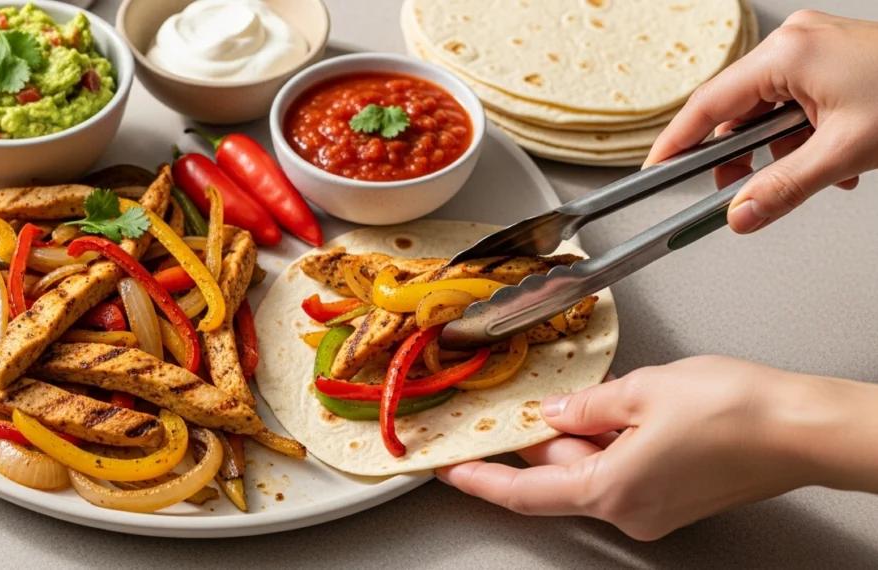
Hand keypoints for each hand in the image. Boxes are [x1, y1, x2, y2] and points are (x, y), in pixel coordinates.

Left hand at [437, 355, 877, 539]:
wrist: (803, 429)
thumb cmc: (736, 410)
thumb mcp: (641, 390)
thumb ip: (586, 404)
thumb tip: (555, 411)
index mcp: (611, 489)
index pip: (526, 492)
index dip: (482, 480)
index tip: (452, 471)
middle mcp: (631, 510)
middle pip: (560, 478)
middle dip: (538, 440)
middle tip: (517, 406)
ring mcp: (656, 509)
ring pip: (592, 471)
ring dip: (577, 436)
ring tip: (577, 393)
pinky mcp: (676, 498)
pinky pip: (622, 470)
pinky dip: (608, 441)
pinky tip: (613, 408)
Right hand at [645, 11, 877, 233]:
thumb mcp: (845, 153)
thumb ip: (783, 189)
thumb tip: (740, 215)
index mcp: (786, 55)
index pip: (707, 105)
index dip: (677, 143)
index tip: (656, 171)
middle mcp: (795, 43)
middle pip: (737, 109)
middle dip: (740, 157)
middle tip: (740, 194)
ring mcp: (815, 47)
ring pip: (769, 110)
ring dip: (780, 150)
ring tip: (810, 176)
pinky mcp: (833, 58)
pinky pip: (796, 102)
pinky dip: (804, 136)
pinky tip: (831, 159)